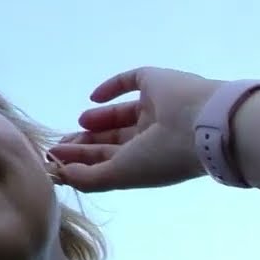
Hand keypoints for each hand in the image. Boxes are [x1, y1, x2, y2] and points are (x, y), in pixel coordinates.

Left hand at [47, 67, 222, 192]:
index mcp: (151, 159)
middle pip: (113, 140)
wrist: (203, 124)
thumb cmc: (161, 156)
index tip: (56, 160)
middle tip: (59, 146)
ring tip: (74, 129)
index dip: (84, 160)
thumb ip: (87, 178)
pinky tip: (93, 98)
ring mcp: (157, 107)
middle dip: (85, 144)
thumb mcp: (119, 175)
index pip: (112, 160)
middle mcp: (156, 135)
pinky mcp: (155, 81)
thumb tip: (59, 173)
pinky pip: (130, 81)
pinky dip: (110, 88)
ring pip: (118, 115)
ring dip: (95, 122)